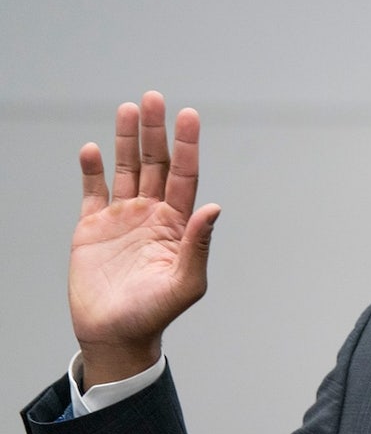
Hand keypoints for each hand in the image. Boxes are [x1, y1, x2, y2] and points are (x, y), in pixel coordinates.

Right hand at [68, 91, 220, 388]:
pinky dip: (92, 170)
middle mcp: (152, 214)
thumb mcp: (185, 282)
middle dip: (155, 132)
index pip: (185, 175)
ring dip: (125, 140)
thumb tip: (214, 208)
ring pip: (125, 169)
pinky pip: (92, 191)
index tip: (188, 115)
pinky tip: (93, 149)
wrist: (115, 335)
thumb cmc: (155, 314)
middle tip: (154, 98)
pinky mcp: (92, 228)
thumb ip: (198, 245)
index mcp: (177, 224)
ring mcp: (122, 218)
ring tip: (128, 109)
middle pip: (155, 163)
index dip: (187, 145)